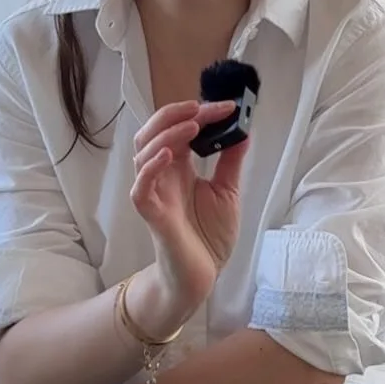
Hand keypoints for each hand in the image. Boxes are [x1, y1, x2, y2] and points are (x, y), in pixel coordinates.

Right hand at [131, 100, 249, 318]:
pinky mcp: (152, 215)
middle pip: (150, 133)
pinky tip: (170, 155)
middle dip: (173, 115)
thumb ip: (230, 162)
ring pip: (143, 154)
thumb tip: (243, 131)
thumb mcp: (227, 192)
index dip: (199, 113)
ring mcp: (154, 194)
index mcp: (179, 168)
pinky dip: (151, 168)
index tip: (227, 107)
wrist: (202, 276)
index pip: (178, 128)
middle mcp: (162, 176)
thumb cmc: (208, 236)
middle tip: (200, 108)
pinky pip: (141, 188)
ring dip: (166, 135)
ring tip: (192, 127)